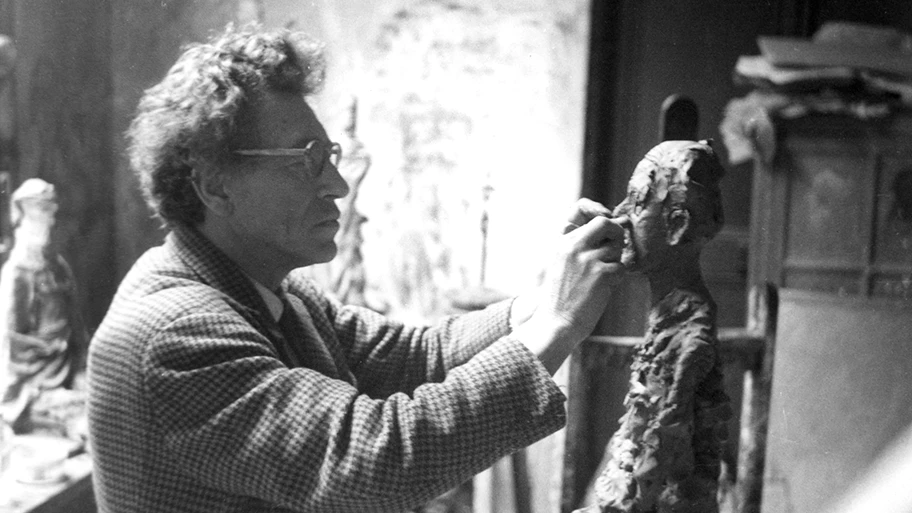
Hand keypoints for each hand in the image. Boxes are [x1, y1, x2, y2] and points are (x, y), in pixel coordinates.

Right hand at [512, 199, 626, 373]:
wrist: (555, 322)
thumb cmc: (555, 300)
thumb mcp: (553, 267)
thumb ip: (567, 249)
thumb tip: (579, 230)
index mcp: (562, 244)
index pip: (591, 224)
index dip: (605, 230)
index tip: (609, 239)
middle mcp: (575, 247)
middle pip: (605, 224)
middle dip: (616, 233)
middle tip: (618, 246)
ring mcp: (589, 259)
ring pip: (616, 250)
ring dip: (615, 262)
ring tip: (604, 278)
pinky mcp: (602, 274)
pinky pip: (621, 268)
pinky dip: (617, 278)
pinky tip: (605, 289)